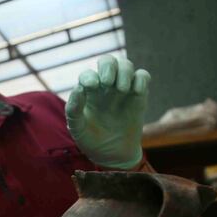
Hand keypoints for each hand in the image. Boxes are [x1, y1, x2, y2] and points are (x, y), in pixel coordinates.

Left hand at [65, 55, 149, 169]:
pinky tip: (136, 91)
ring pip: (126, 65)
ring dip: (124, 72)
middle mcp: (105, 86)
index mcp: (88, 92)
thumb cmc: (91, 140)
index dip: (89, 77)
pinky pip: (142, 76)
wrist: (113, 155)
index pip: (88, 75)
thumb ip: (74, 110)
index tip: (91, 86)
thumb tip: (78, 89)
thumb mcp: (77, 128)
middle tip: (107, 82)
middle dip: (108, 66)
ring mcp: (123, 89)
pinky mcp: (139, 95)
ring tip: (121, 89)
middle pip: (108, 61)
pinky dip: (141, 79)